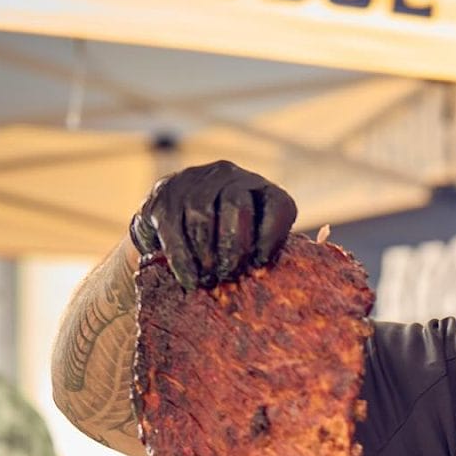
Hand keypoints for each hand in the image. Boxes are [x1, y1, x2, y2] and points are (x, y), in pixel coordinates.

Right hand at [129, 160, 296, 288]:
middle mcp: (229, 175)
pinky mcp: (164, 194)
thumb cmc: (229, 247)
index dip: (272, 237)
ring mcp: (194, 179)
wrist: (176, 227)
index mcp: (262, 189)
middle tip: (230, 276)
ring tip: (209, 280)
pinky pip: (173, 226)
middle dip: (234, 246)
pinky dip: (182, 257)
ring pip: (201, 214)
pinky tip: (190, 279)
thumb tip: (291, 268)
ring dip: (206, 253)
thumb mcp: (257, 247)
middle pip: (235, 204)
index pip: (277, 204)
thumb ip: (273, 255)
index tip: (261, 266)